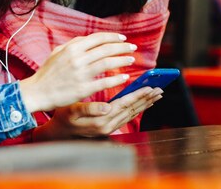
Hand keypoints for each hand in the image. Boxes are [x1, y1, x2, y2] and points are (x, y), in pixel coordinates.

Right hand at [19, 32, 135, 112]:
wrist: (38, 92)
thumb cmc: (47, 73)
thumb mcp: (57, 52)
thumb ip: (73, 44)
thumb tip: (87, 39)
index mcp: (72, 48)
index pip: (98, 38)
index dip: (113, 37)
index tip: (122, 38)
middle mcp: (77, 59)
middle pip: (106, 49)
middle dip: (122, 47)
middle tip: (132, 47)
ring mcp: (81, 74)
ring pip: (108, 63)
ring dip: (122, 60)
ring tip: (131, 60)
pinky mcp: (83, 89)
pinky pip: (104, 82)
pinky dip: (116, 78)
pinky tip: (125, 77)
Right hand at [31, 87, 162, 139]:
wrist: (60, 132)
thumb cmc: (64, 117)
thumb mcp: (72, 110)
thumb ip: (89, 108)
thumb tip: (107, 107)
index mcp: (101, 120)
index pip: (124, 104)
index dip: (138, 95)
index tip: (150, 86)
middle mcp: (108, 126)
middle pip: (132, 109)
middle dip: (147, 98)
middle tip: (160, 88)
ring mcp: (110, 128)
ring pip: (132, 113)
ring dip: (145, 104)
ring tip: (157, 95)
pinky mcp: (110, 128)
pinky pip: (128, 117)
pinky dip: (138, 108)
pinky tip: (144, 103)